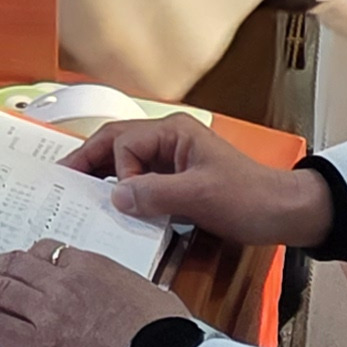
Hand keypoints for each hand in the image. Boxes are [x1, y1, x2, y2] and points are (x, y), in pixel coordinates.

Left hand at [0, 241, 190, 346]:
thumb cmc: (165, 332)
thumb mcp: (147, 292)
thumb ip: (122, 288)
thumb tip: (124, 295)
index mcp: (91, 266)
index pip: (48, 252)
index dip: (27, 257)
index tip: (18, 261)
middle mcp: (63, 283)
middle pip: (16, 267)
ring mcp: (48, 314)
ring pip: (1, 292)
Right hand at [59, 115, 332, 246]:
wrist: (285, 214)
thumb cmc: (249, 199)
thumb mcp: (200, 196)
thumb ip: (154, 194)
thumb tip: (114, 196)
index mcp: (174, 133)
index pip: (124, 142)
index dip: (116, 170)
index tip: (120, 199)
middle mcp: (169, 140)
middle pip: (117, 145)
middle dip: (89, 162)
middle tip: (60, 181)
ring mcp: (172, 160)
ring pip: (125, 162)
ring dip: (104, 177)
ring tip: (78, 196)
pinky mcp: (177, 181)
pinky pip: (140, 181)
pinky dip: (124, 192)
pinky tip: (113, 208)